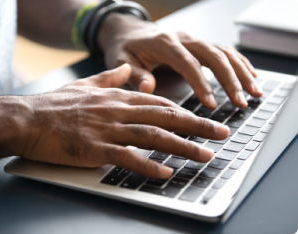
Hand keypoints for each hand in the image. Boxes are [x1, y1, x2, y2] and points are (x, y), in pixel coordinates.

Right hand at [20, 64, 228, 178]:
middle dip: (197, 126)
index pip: (160, 103)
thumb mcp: (85, 85)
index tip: (205, 119)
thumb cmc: (55, 105)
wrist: (27, 118)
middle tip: (221, 134)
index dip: (186, 111)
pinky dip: (148, 165)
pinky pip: (127, 157)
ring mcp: (107, 130)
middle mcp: (118, 111)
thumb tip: (125, 72)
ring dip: (181, 146)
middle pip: (165, 117)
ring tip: (204, 155)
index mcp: (117, 97)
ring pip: (153, 136)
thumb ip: (109, 78)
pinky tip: (165, 172)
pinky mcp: (94, 149)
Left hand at [98, 14, 263, 108]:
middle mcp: (183, 39)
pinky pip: (223, 51)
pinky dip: (239, 63)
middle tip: (241, 102)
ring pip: (223, 52)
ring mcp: (193, 40)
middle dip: (230, 79)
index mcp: (164, 43)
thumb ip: (133, 74)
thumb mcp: (121, 61)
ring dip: (241, 72)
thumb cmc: (125, 48)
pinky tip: (252, 76)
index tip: (211, 104)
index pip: (187, 63)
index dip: (201, 83)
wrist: (129, 32)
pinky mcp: (198, 45)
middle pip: (213, 55)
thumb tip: (148, 88)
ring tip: (255, 93)